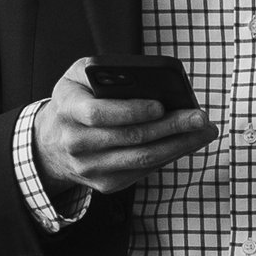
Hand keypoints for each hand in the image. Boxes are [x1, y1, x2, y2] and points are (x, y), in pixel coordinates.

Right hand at [33, 58, 214, 202]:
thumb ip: (104, 71)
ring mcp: (90, 168)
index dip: (131, 111)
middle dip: (170, 128)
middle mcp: (76, 143)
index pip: (98, 113)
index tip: (161, 105)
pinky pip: (143, 170)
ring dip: (179, 145)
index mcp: (68, 110)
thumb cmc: (74, 101)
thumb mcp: (77, 76)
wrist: (51, 143)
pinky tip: (188, 143)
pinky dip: (170, 156)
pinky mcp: (105, 184)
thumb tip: (148, 79)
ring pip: (142, 159)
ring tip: (204, 131)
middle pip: (130, 138)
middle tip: (200, 117)